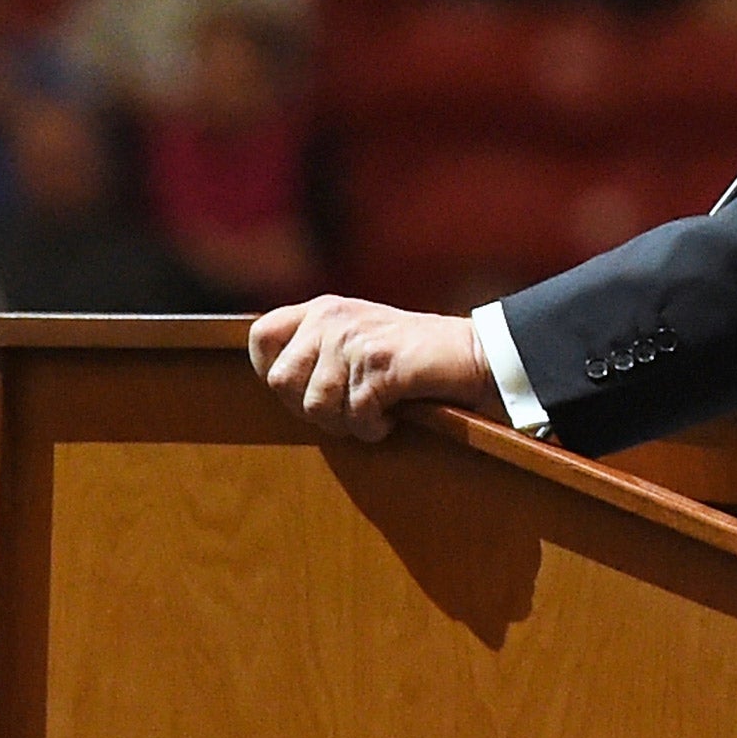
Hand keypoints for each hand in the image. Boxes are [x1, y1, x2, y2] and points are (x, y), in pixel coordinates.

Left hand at [248, 296, 504, 441]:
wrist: (475, 353)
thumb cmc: (414, 356)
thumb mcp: (357, 337)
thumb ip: (318, 350)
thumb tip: (277, 384)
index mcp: (323, 309)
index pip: (261, 335)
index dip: (270, 372)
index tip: (302, 391)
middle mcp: (333, 318)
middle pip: (280, 381)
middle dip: (309, 410)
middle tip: (344, 411)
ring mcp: (355, 339)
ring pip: (315, 405)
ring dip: (344, 423)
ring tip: (371, 415)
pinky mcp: (379, 364)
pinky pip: (355, 413)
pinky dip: (372, 427)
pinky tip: (390, 417)